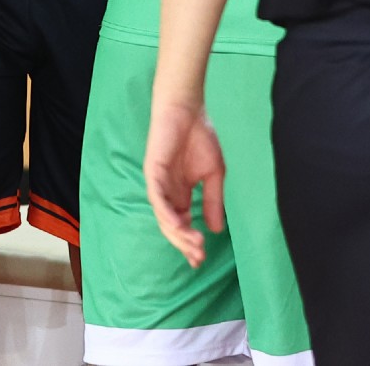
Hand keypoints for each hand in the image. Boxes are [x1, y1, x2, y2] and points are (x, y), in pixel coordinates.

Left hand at [145, 98, 225, 267]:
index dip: (190, 242)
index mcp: (180, 193)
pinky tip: (178, 224)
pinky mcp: (152, 172)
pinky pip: (157, 197)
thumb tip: (217, 230)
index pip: (183, 224)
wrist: (188, 109)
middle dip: (184, 243)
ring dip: (178, 233)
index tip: (201, 260)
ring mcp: (158, 183)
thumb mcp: (213, 174)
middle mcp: (167, 192)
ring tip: (194, 244)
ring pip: (164, 216)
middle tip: (199, 257)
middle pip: (172, 225)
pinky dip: (166, 213)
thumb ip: (213, 201)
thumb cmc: (200, 136)